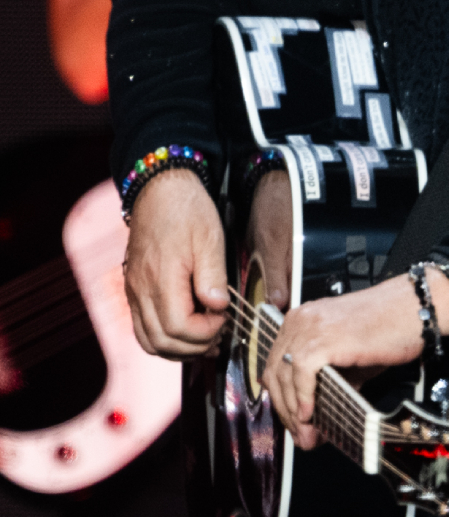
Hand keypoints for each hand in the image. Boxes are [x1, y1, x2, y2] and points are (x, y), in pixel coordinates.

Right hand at [123, 169, 228, 356]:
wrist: (160, 190)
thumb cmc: (187, 211)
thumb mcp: (210, 238)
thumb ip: (213, 276)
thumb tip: (218, 306)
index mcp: (161, 279)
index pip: (178, 327)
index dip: (205, 332)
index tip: (224, 318)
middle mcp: (141, 291)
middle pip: (161, 341)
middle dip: (194, 346)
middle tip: (220, 335)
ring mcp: (134, 292)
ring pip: (148, 340)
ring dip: (177, 348)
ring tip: (205, 339)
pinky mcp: (134, 290)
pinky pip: (142, 327)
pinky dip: (163, 337)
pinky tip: (185, 330)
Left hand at [265, 269, 448, 449]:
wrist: (416, 308)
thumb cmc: (390, 328)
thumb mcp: (350, 357)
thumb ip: (328, 382)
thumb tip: (314, 418)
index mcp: (301, 320)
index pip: (276, 365)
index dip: (282, 399)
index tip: (294, 423)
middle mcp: (299, 320)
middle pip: (275, 374)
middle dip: (285, 410)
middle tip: (301, 436)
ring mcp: (309, 327)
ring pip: (283, 377)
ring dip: (293, 411)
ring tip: (308, 434)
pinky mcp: (323, 338)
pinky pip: (301, 375)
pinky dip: (303, 398)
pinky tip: (310, 414)